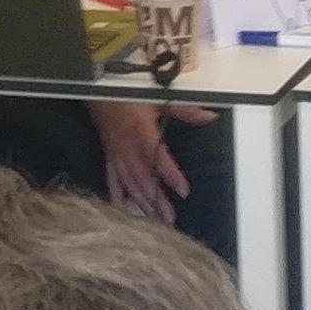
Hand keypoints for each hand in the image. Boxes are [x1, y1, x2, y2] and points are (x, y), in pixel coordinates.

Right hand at [92, 97, 185, 217]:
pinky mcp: (109, 156)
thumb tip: (211, 117)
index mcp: (142, 131)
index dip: (171, 175)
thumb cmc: (129, 95)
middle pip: (144, 177)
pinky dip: (116, 194)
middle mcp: (128, 146)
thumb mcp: (160, 99)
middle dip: (156, 199)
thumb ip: (186, 111)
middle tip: (169, 217)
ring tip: (154, 218)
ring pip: (129, 182)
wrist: (99, 91)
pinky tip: (123, 208)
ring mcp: (117, 153)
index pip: (158, 157)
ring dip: (141, 201)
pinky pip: (112, 178)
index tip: (183, 191)